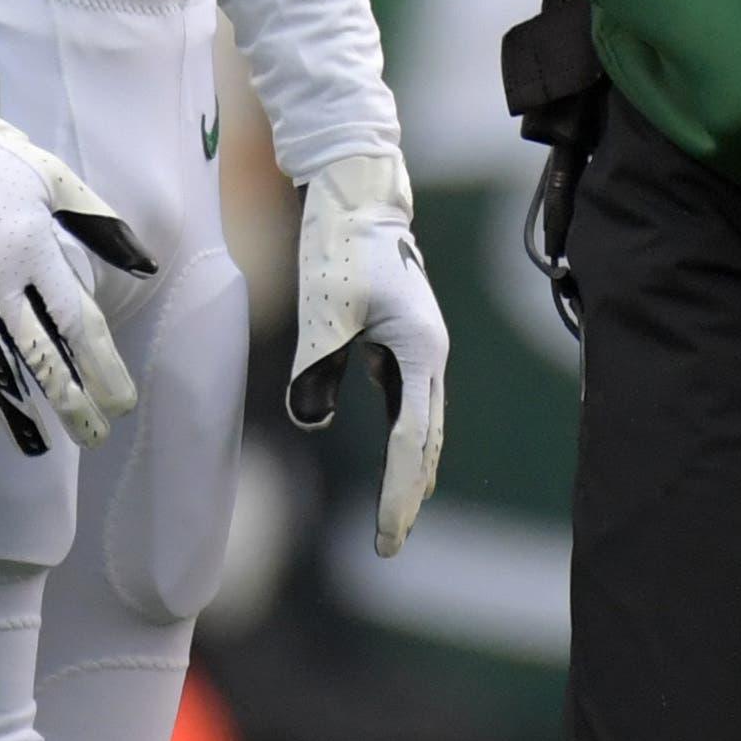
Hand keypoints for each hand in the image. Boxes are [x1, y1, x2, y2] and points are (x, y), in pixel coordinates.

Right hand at [0, 70, 157, 452]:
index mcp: (34, 250)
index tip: (122, 402)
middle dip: (72, 400)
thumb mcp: (57, 181)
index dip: (103, 367)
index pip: (78, 323)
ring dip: (22, 409)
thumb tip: (147, 265)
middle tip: (95, 436)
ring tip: (44, 447)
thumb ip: (102, 227)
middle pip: (41, 353)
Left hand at [287, 152, 448, 556]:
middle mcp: (430, 354)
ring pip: (424, 426)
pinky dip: (407, 442)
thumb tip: (310, 419)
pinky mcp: (406, 341)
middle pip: (426, 441)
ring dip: (412, 472)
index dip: (397, 493)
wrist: (358, 195)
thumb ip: (316, 368)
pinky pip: (410, 405)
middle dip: (409, 494)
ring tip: (399, 519)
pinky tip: (400, 462)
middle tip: (390, 545)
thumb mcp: (323, 311)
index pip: (411, 440)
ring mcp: (422, 348)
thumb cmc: (340, 247)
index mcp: (420, 351)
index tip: (386, 538)